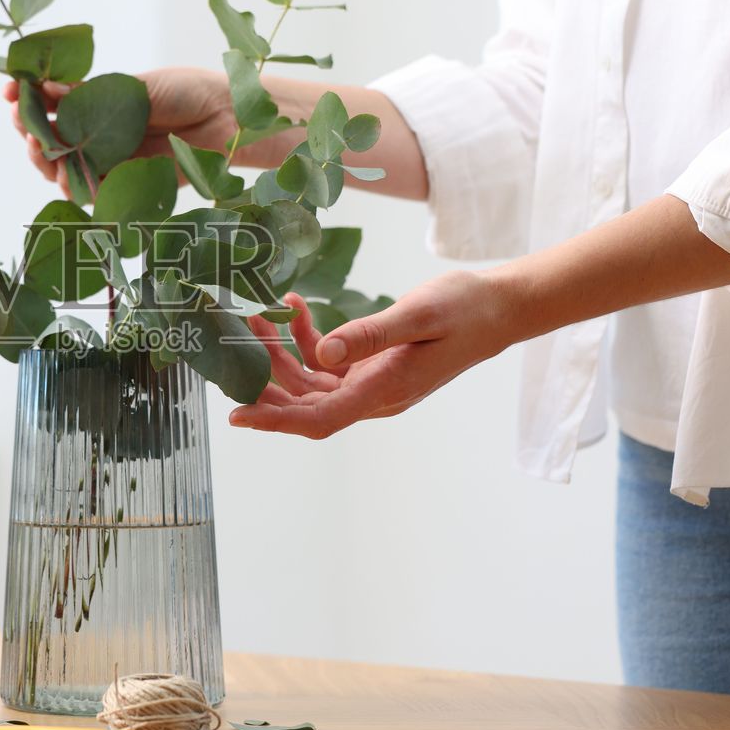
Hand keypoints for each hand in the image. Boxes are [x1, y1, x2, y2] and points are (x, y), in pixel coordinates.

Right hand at [5, 66, 233, 188]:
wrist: (227, 119)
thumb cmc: (186, 93)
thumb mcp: (135, 87)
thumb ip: (91, 95)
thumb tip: (48, 87)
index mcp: (96, 101)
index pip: (51, 100)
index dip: (27, 95)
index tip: (10, 88)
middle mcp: (97, 132)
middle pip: (49, 136)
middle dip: (27, 127)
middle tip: (17, 118)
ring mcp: (108, 158)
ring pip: (62, 166)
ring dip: (42, 158)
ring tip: (34, 145)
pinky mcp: (124, 183)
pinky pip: (90, 190)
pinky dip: (72, 185)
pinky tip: (63, 174)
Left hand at [229, 274, 518, 438]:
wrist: (499, 308)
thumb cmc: (465, 309)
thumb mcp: (418, 313)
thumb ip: (370, 335)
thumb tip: (323, 353)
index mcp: (385, 391)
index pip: (319, 419)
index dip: (275, 421)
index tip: (237, 417)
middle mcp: (374, 396)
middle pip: (305, 405)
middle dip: (265, 382)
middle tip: (230, 353)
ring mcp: (372, 384)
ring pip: (311, 382)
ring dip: (280, 354)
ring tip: (257, 316)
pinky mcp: (372, 367)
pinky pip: (328, 362)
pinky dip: (307, 339)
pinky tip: (295, 308)